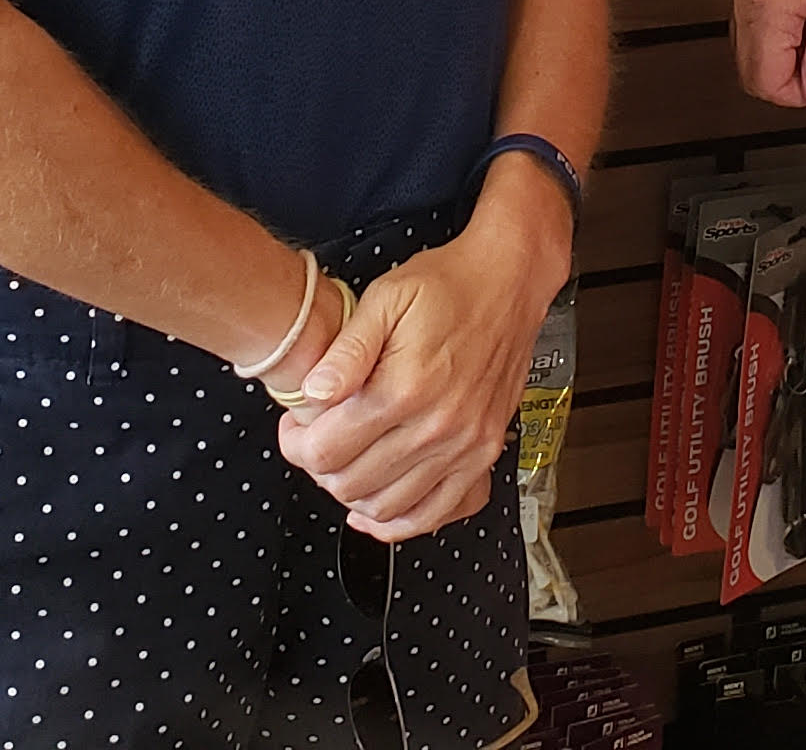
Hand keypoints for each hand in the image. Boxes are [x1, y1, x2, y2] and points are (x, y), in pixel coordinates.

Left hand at [275, 206, 557, 541]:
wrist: (509, 282)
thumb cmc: (451, 286)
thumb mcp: (385, 298)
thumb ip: (345, 350)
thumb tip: (313, 393)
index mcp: (405, 388)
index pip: (327, 451)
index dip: (296, 444)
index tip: (295, 428)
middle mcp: (438, 426)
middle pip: (351, 484)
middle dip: (320, 468)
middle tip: (315, 441)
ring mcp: (465, 445)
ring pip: (388, 506)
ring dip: (354, 494)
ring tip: (345, 463)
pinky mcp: (484, 453)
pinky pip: (439, 512)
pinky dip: (403, 522)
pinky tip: (379, 509)